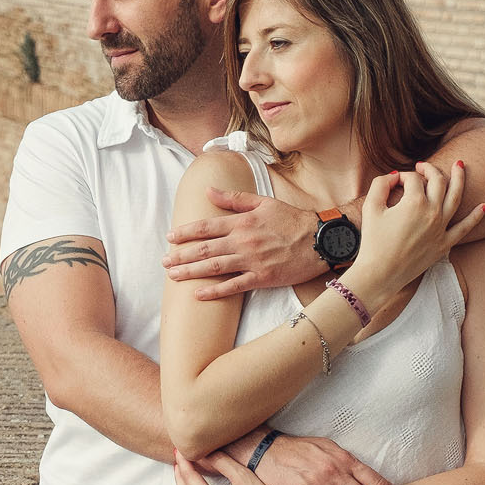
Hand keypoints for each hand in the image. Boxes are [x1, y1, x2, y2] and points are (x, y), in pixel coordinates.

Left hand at [164, 188, 323, 300]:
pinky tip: (198, 294)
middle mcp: (243, 241)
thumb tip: (209, 190)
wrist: (320, 239)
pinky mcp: (262, 278)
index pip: (206, 227)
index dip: (186, 232)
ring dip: (191, 272)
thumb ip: (234, 198)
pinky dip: (214, 291)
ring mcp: (251, 261)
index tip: (170, 237)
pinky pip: (233, 286)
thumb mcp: (263, 202)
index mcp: (242, 222)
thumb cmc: (292, 219)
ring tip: (173, 275)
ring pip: (214, 267)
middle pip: (205, 249)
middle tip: (164, 261)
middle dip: (181, 255)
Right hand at [351, 159, 484, 300]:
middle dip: (430, 170)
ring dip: (460, 179)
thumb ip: (380, 184)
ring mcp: (442, 228)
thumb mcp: (370, 208)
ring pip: (456, 197)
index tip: (393, 183)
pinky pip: (465, 228)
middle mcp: (433, 212)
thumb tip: (394, 176)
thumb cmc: (373, 242)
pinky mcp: (445, 244)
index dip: (402, 176)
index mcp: (414, 202)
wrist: (380, 274)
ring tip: (460, 166)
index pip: (412, 179)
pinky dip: (476, 216)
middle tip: (422, 167)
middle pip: (438, 181)